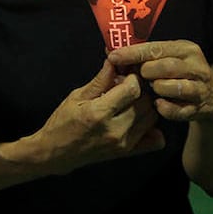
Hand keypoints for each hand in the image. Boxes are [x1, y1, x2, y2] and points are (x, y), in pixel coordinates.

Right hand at [33, 59, 163, 173]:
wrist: (56, 152)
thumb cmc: (62, 122)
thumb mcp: (76, 96)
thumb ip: (100, 80)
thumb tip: (115, 61)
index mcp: (98, 113)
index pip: (132, 89)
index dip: (132, 77)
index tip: (126, 74)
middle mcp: (114, 130)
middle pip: (145, 102)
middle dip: (139, 90)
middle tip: (127, 87)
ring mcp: (123, 143)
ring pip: (152, 117)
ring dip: (146, 106)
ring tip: (130, 102)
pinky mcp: (128, 152)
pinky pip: (156, 140)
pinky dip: (153, 128)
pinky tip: (139, 120)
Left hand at [109, 40, 212, 123]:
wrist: (211, 98)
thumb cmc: (177, 74)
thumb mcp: (164, 59)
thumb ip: (141, 54)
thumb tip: (109, 48)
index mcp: (185, 49)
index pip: (156, 48)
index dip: (133, 53)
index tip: (113, 57)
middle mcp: (196, 66)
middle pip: (167, 66)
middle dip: (147, 72)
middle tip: (138, 76)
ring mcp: (201, 88)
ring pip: (175, 87)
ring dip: (158, 89)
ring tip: (152, 89)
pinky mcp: (200, 107)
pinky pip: (179, 110)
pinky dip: (165, 108)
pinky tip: (158, 105)